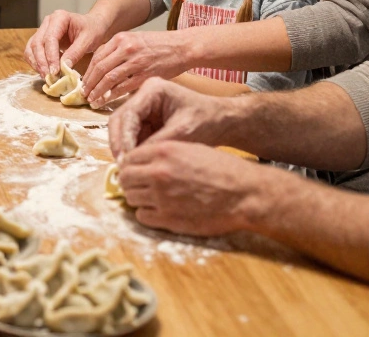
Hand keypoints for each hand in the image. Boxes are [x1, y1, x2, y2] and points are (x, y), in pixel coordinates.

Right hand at [24, 10, 109, 77]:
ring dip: (37, 64)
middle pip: (37, 43)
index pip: (50, 38)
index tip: (55, 71)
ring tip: (47, 77)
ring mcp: (42, 31)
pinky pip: (32, 53)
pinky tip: (45, 72)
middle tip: (50, 77)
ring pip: (31, 49)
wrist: (93, 26)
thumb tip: (64, 67)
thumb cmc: (93, 30)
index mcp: (59, 17)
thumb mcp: (89, 40)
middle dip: (42, 62)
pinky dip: (36, 64)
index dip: (51, 56)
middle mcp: (47, 22)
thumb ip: (76, 52)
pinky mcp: (41, 40)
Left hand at [84, 30, 192, 106]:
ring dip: (98, 91)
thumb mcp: (135, 40)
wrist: (183, 46)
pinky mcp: (145, 74)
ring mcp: (136, 61)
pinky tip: (107, 101)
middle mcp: (126, 48)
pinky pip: (123, 87)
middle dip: (89, 83)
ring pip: (108, 79)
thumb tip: (102, 68)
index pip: (97, 56)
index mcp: (121, 38)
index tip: (83, 82)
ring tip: (92, 100)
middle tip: (84, 94)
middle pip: (99, 68)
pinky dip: (112, 96)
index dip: (88, 72)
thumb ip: (118, 50)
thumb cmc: (160, 45)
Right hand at [107, 77, 231, 157]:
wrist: (222, 122)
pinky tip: (135, 165)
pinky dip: (132, 151)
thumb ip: (157, 143)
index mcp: (152, 89)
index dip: (123, 137)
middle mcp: (143, 96)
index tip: (124, 159)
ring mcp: (144, 109)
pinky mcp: (146, 122)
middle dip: (119, 143)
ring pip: (123, 130)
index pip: (128, 113)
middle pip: (120, 120)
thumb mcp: (182, 132)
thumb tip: (133, 160)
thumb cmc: (207, 121)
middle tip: (121, 166)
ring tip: (127, 168)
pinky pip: (132, 137)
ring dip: (124, 148)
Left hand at [118, 140, 272, 235]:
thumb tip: (143, 161)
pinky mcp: (167, 219)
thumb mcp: (191, 149)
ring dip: (138, 198)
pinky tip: (159, 210)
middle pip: (125, 178)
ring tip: (151, 198)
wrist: (243, 193)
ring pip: (130, 198)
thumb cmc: (222, 169)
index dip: (131, 164)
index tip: (135, 170)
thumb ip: (164, 154)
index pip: (129, 157)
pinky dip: (147, 214)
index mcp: (163, 152)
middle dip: (130, 181)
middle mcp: (158, 173)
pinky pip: (142, 216)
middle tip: (140, 185)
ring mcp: (161, 197)